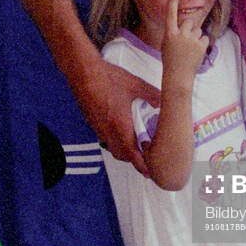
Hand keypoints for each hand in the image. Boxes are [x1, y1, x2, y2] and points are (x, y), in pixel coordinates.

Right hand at [74, 58, 160, 175]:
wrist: (83, 73)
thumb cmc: (107, 79)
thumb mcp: (135, 85)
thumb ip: (151, 95)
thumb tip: (162, 101)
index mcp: (120, 126)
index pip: (132, 154)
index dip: (141, 165)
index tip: (149, 173)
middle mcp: (107, 131)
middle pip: (122, 155)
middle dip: (133, 160)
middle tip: (145, 160)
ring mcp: (98, 127)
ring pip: (112, 147)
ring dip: (123, 151)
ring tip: (135, 147)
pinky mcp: (92, 122)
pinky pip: (104, 138)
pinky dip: (114, 141)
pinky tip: (120, 130)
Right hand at [160, 0, 208, 84]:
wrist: (178, 76)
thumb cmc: (171, 60)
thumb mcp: (167, 44)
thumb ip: (174, 33)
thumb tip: (184, 24)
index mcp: (169, 34)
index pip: (170, 15)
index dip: (173, 4)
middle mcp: (180, 35)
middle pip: (189, 22)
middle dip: (189, 28)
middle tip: (185, 40)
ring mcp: (191, 40)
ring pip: (198, 30)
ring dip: (195, 36)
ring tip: (190, 49)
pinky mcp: (201, 46)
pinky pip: (204, 38)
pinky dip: (202, 43)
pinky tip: (196, 52)